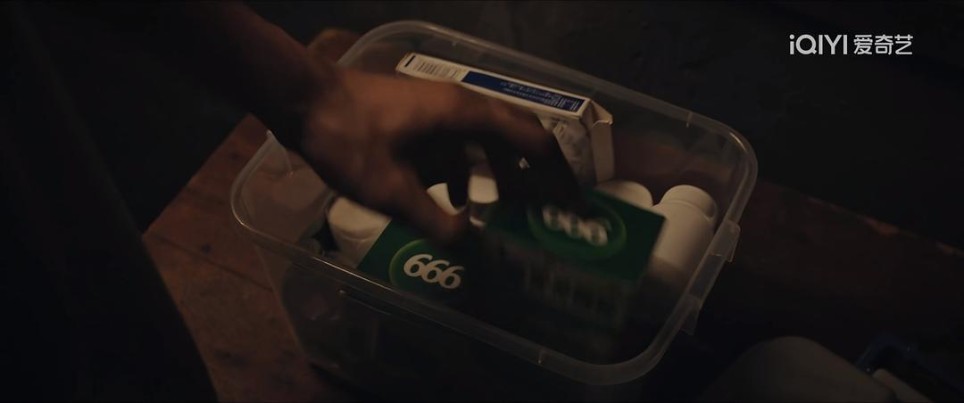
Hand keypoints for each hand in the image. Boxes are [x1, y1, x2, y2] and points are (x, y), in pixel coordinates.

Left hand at [290, 67, 582, 242]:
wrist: (302, 99)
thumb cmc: (348, 139)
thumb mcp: (391, 191)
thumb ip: (435, 221)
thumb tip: (471, 247)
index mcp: (466, 114)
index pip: (532, 140)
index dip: (558, 174)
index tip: (574, 203)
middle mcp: (462, 104)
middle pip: (516, 136)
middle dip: (536, 174)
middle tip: (552, 209)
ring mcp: (440, 106)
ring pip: (486, 139)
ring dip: (500, 172)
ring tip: (507, 211)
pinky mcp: (421, 114)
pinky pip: (459, 142)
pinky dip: (466, 169)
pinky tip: (455, 199)